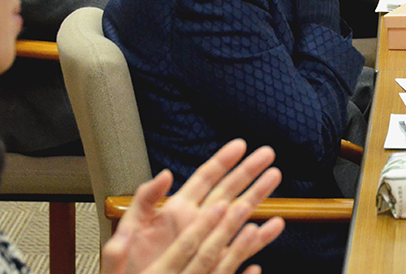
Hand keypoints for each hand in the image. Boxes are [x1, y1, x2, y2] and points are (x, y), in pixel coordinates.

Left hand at [100, 139, 284, 273]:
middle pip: (228, 190)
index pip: (204, 178)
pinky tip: (275, 226)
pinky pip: (242, 251)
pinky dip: (261, 239)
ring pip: (240, 215)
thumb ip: (146, 200)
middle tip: (269, 153)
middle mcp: (197, 222)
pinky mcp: (216, 265)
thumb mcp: (131, 227)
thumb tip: (166, 174)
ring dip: (258, 196)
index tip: (240, 144)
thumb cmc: (130, 264)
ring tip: (275, 177)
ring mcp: (208, 242)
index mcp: (177, 210)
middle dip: (249, 171)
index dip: (223, 160)